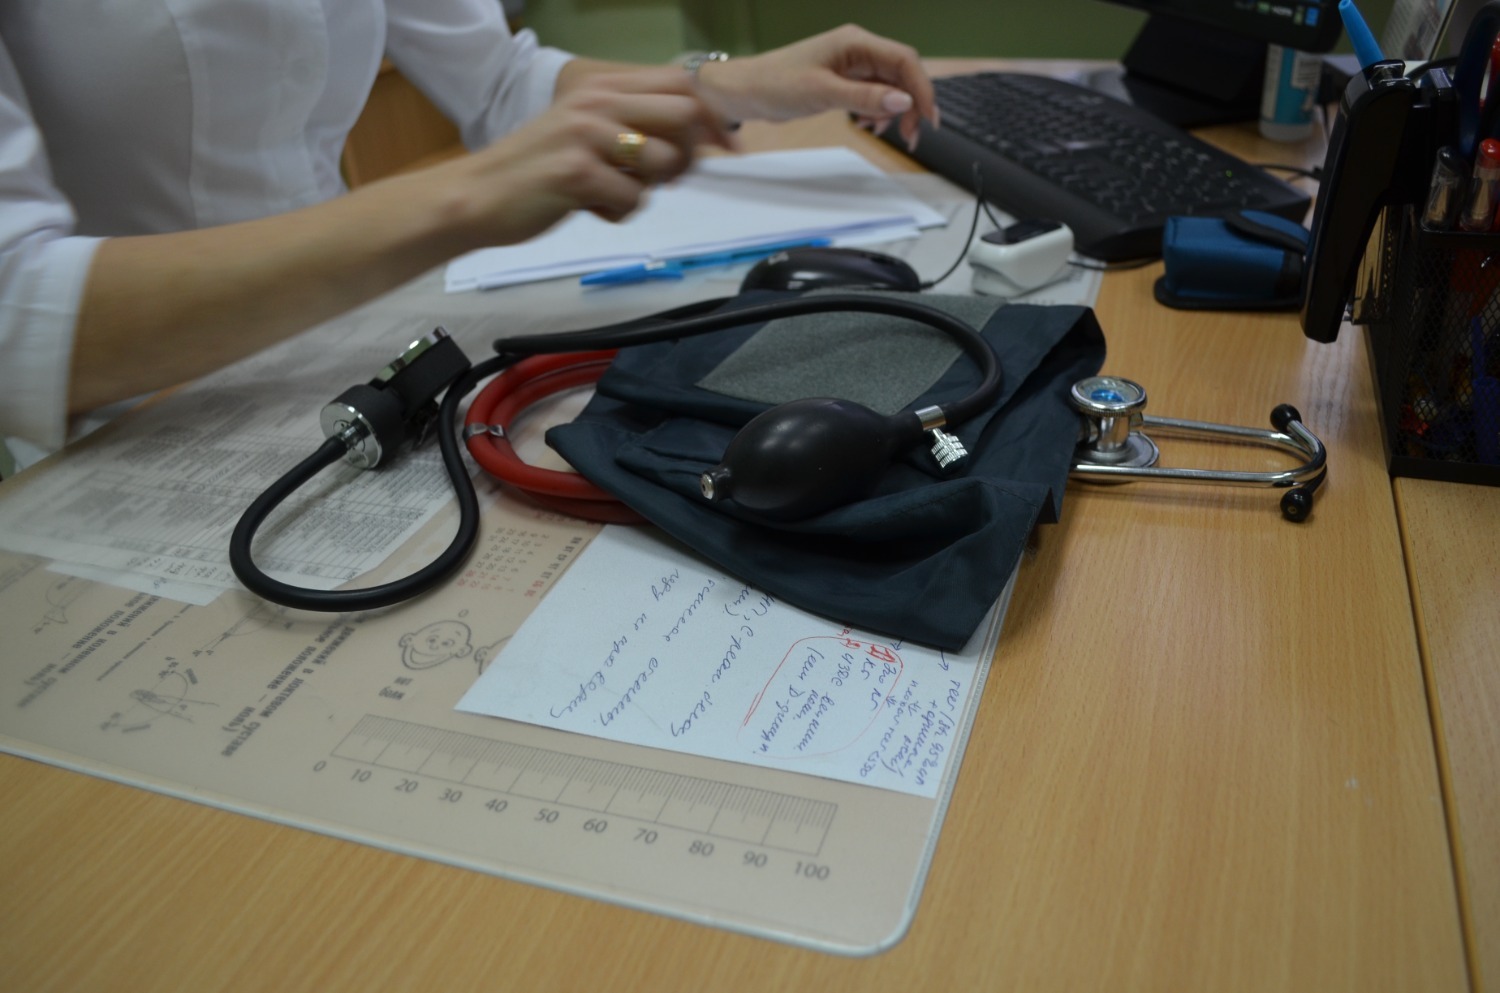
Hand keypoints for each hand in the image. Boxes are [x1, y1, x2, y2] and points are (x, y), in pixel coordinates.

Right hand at [426, 68, 736, 248]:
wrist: (477, 196)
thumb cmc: (536, 170)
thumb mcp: (585, 131)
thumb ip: (633, 126)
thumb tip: (699, 142)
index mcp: (601, 87)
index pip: (681, 85)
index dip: (712, 117)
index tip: (726, 147)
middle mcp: (597, 103)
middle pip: (684, 117)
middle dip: (686, 157)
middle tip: (658, 180)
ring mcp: (587, 136)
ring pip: (663, 164)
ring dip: (647, 190)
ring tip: (610, 192)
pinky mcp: (577, 174)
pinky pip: (633, 200)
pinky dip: (618, 212)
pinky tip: (588, 207)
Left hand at [693, 24, 938, 148]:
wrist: (745, 91)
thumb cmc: (775, 83)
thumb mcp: (822, 93)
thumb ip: (864, 97)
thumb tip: (902, 101)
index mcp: (855, 42)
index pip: (904, 60)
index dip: (922, 89)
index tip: (927, 118)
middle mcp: (857, 50)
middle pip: (902, 74)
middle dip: (912, 104)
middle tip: (911, 136)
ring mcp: (851, 66)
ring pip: (890, 87)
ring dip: (895, 110)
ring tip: (884, 132)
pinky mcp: (843, 81)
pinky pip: (873, 95)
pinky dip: (877, 111)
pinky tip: (868, 124)